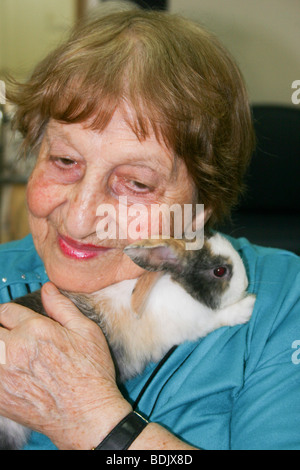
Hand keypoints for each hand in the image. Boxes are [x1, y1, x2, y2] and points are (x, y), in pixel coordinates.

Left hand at [0, 282, 131, 449]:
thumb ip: (62, 307)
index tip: (13, 319)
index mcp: (35, 329)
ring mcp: (3, 374)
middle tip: (11, 335)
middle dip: (1, 327)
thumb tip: (48, 288)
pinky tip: (10, 371)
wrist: (87, 414)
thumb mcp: (86, 331)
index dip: (10, 313)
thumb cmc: (91, 373)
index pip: (6, 310)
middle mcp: (14, 349)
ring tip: (9, 351)